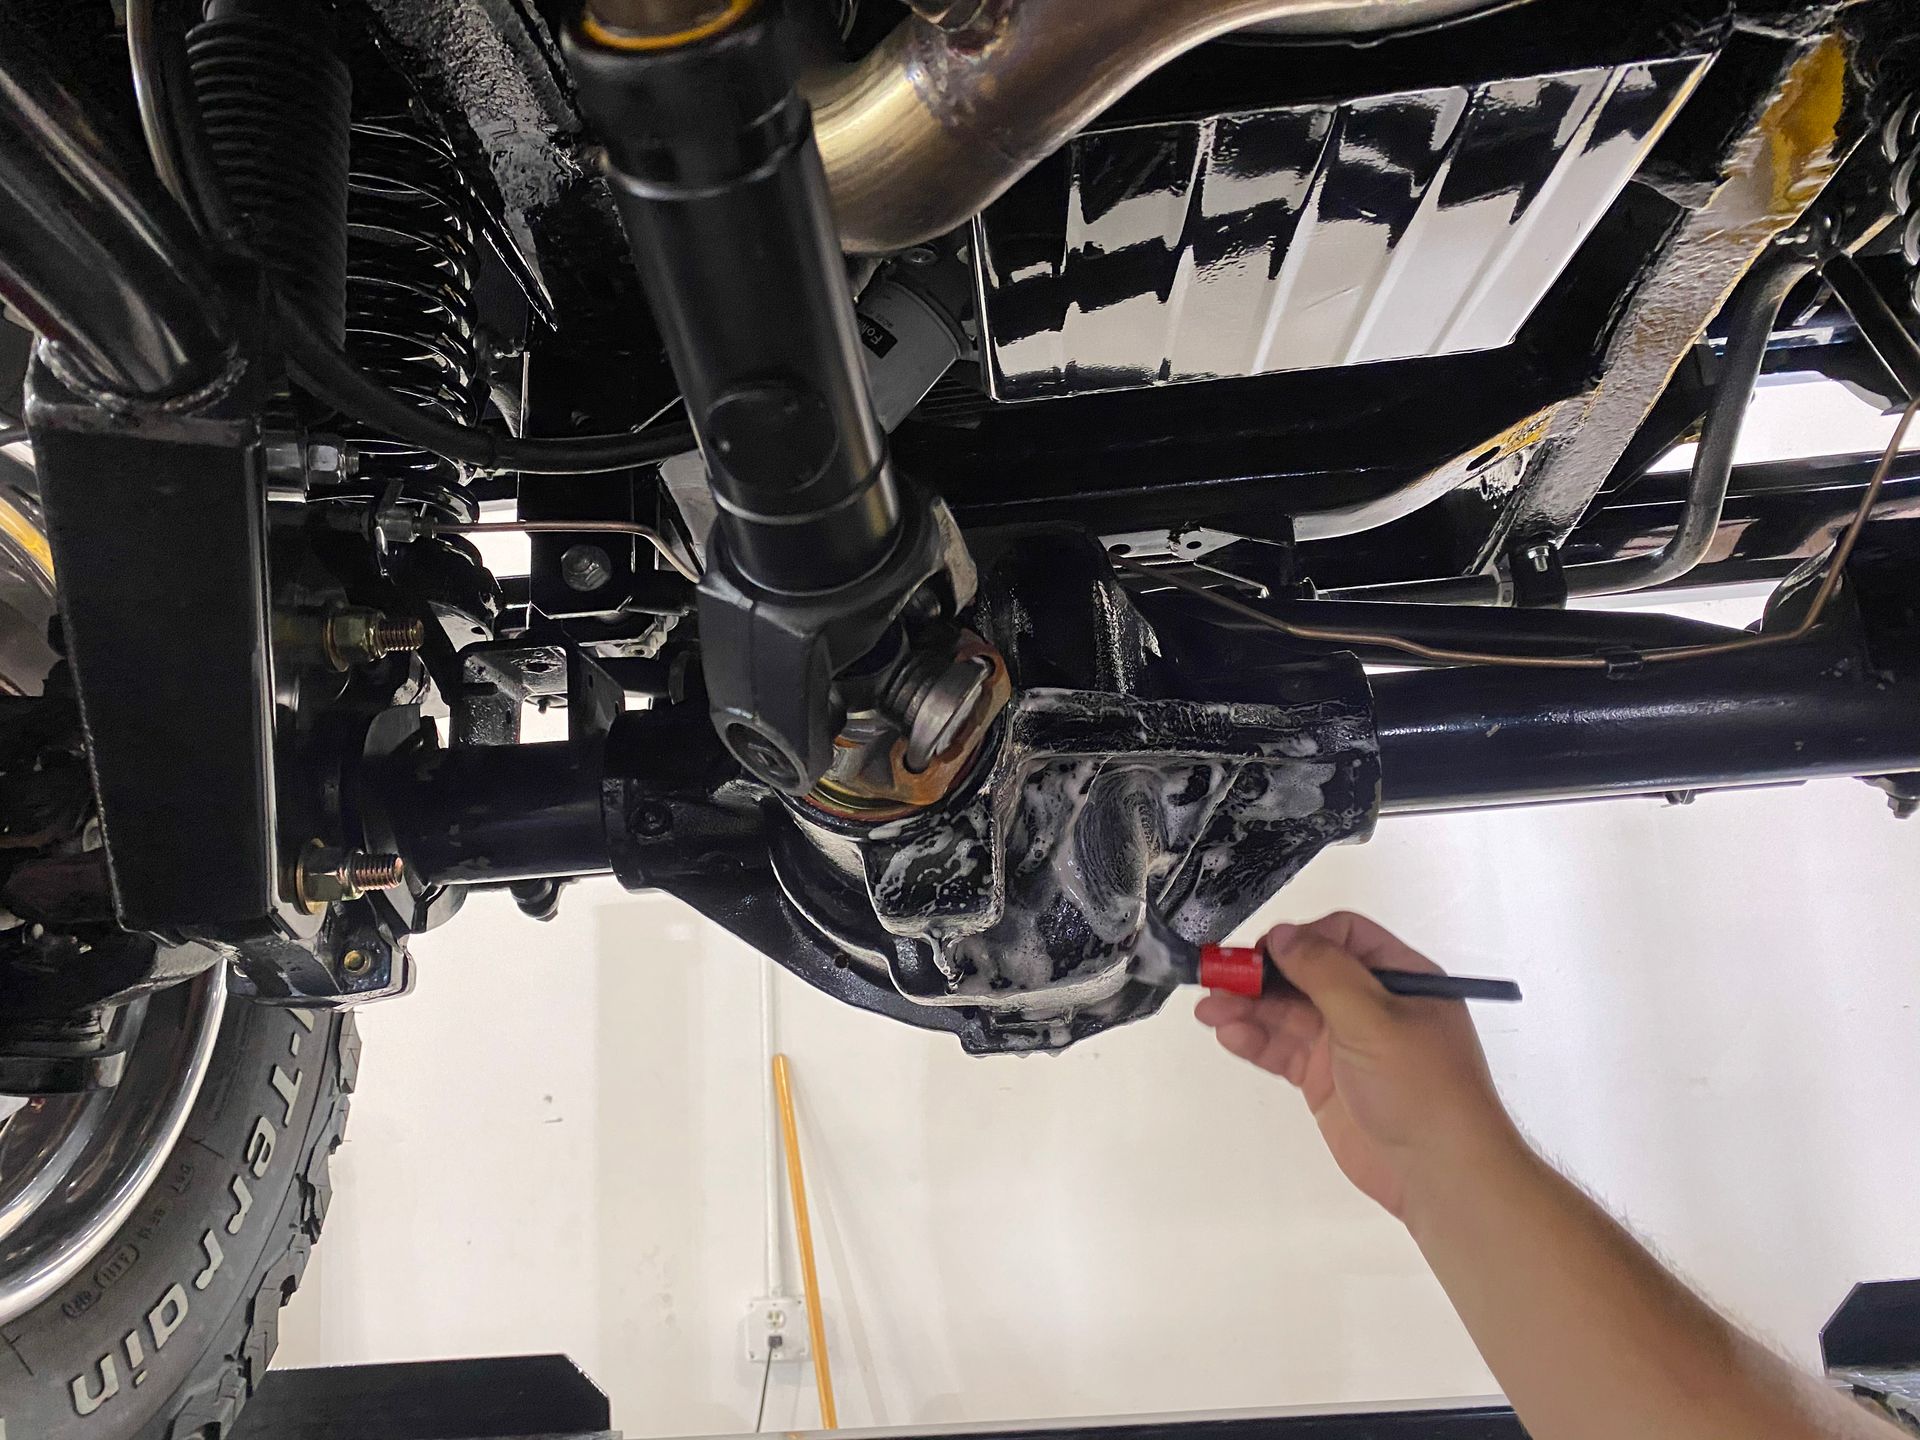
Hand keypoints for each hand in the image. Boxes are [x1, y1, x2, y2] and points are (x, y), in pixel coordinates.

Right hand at [1195, 911, 1522, 1220]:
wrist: (1439, 1174)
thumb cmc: (1427, 1092)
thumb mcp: (1376, 1019)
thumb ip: (1325, 973)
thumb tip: (1284, 936)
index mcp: (1399, 977)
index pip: (1342, 937)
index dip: (1299, 940)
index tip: (1262, 954)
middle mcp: (1372, 1004)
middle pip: (1304, 973)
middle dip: (1261, 975)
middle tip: (1218, 979)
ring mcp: (1345, 1043)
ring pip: (1286, 1012)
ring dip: (1247, 1008)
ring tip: (1210, 1010)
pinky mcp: (1324, 1079)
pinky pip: (1282, 1049)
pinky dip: (1254, 1040)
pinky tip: (1230, 1035)